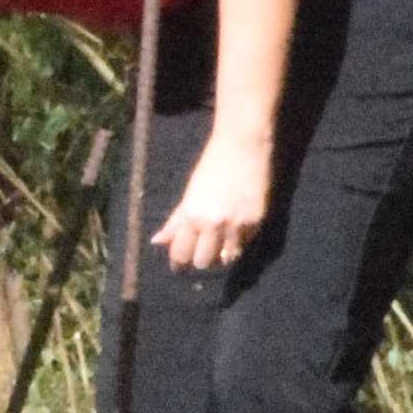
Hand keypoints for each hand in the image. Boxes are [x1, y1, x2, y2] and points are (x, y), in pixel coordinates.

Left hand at [150, 128, 273, 274]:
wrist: (244, 147)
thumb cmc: (212, 165)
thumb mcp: (190, 193)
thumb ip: (176, 221)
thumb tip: (157, 241)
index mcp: (193, 216)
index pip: (181, 253)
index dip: (178, 261)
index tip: (178, 264)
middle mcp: (214, 225)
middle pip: (202, 262)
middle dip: (200, 258)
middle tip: (200, 249)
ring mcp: (237, 226)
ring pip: (226, 259)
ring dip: (220, 254)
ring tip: (219, 242)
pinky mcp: (256, 223)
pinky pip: (244, 245)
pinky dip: (238, 242)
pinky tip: (235, 229)